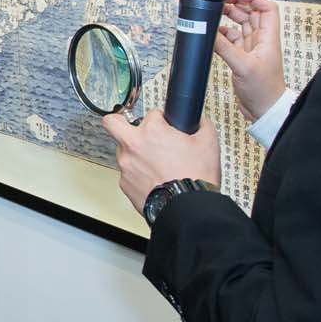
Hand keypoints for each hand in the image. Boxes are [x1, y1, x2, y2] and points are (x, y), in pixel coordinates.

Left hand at [100, 110, 220, 213]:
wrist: (188, 208)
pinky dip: (137, 174)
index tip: (165, 125)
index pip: (151, 113)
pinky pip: (127, 174)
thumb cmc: (195, 178)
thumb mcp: (208, 144)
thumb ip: (202, 126)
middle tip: (131, 126)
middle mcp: (133, 146)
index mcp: (152, 131)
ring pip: (122, 151)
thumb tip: (200, 122)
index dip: (161, 119)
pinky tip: (153, 179)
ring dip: (133, 153)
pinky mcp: (124, 184)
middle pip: (112, 122)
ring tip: (153, 162)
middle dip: (119, 121)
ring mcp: (126, 166)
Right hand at [214, 0, 284, 120]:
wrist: (264, 110)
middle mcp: (261, 40)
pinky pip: (231, 38)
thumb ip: (225, 47)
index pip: (266, 8)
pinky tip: (213, 33)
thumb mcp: (243, 66)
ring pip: (240, 24)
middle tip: (219, 0)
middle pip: (251, 12)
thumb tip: (209, 31)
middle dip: (236, 3)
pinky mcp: (242, 57)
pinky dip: (222, 34)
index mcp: (268, 38)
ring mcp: (252, 48)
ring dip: (228, 16)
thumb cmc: (264, 91)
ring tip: (214, 11)